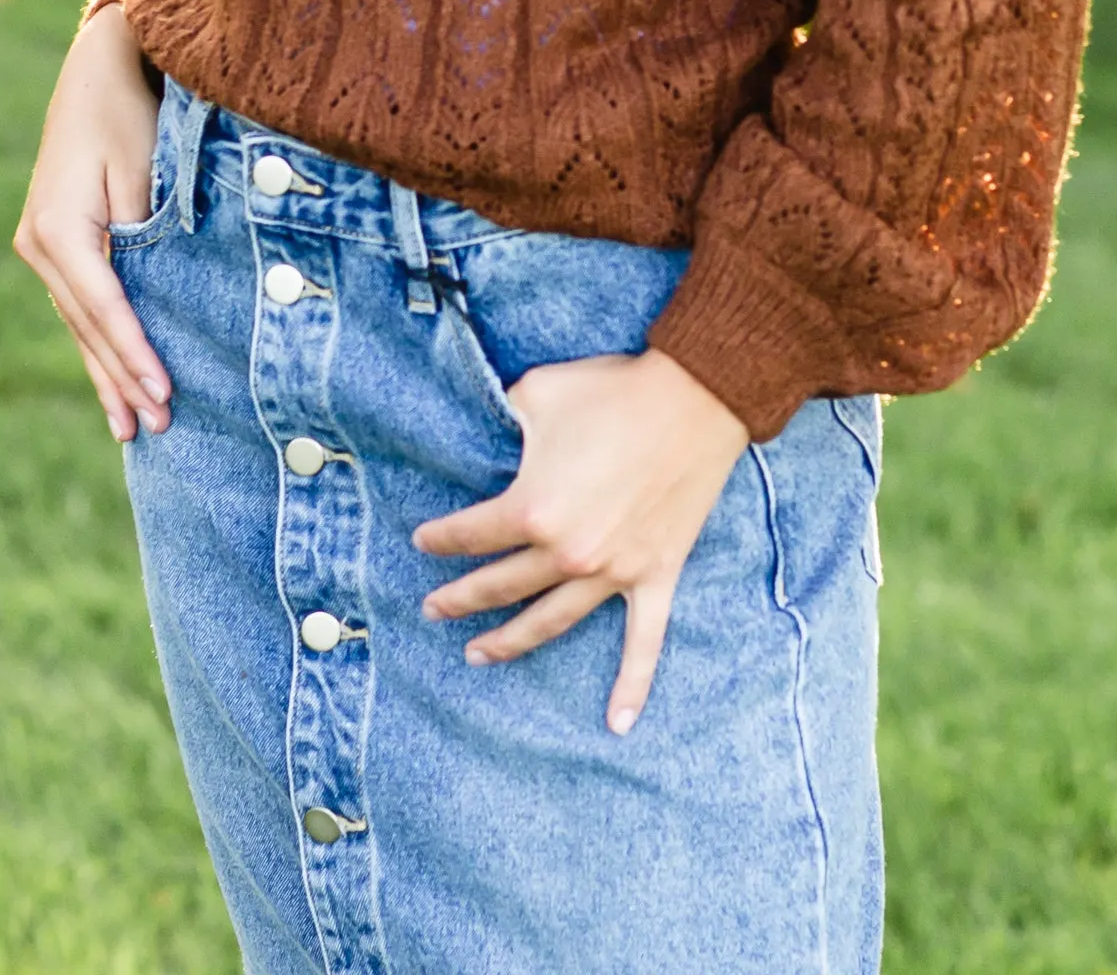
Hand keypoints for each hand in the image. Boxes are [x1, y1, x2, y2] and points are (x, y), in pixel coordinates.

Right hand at [13, 2, 169, 441]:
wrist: (98, 66)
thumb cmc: (128, 113)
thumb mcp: (140, 169)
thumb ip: (141, 235)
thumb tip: (149, 295)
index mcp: (59, 229)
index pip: (104, 307)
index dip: (134, 353)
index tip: (163, 394)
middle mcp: (39, 243)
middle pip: (86, 324)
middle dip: (121, 377)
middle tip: (154, 428)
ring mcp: (40, 245)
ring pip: (78, 321)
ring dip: (105, 371)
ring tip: (128, 427)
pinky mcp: (52, 241)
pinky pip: (78, 303)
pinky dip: (96, 340)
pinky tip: (110, 378)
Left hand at [413, 347, 751, 731]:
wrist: (694, 398)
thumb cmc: (612, 391)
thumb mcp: (537, 392)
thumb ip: (504, 417)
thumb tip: (491, 425)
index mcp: (532, 509)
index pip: (471, 534)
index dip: (441, 539)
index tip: (423, 542)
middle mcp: (566, 553)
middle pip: (500, 585)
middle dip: (460, 599)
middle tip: (433, 609)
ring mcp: (612, 573)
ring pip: (548, 622)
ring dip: (510, 642)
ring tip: (478, 655)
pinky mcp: (654, 578)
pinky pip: (643, 645)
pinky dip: (631, 687)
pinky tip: (617, 724)